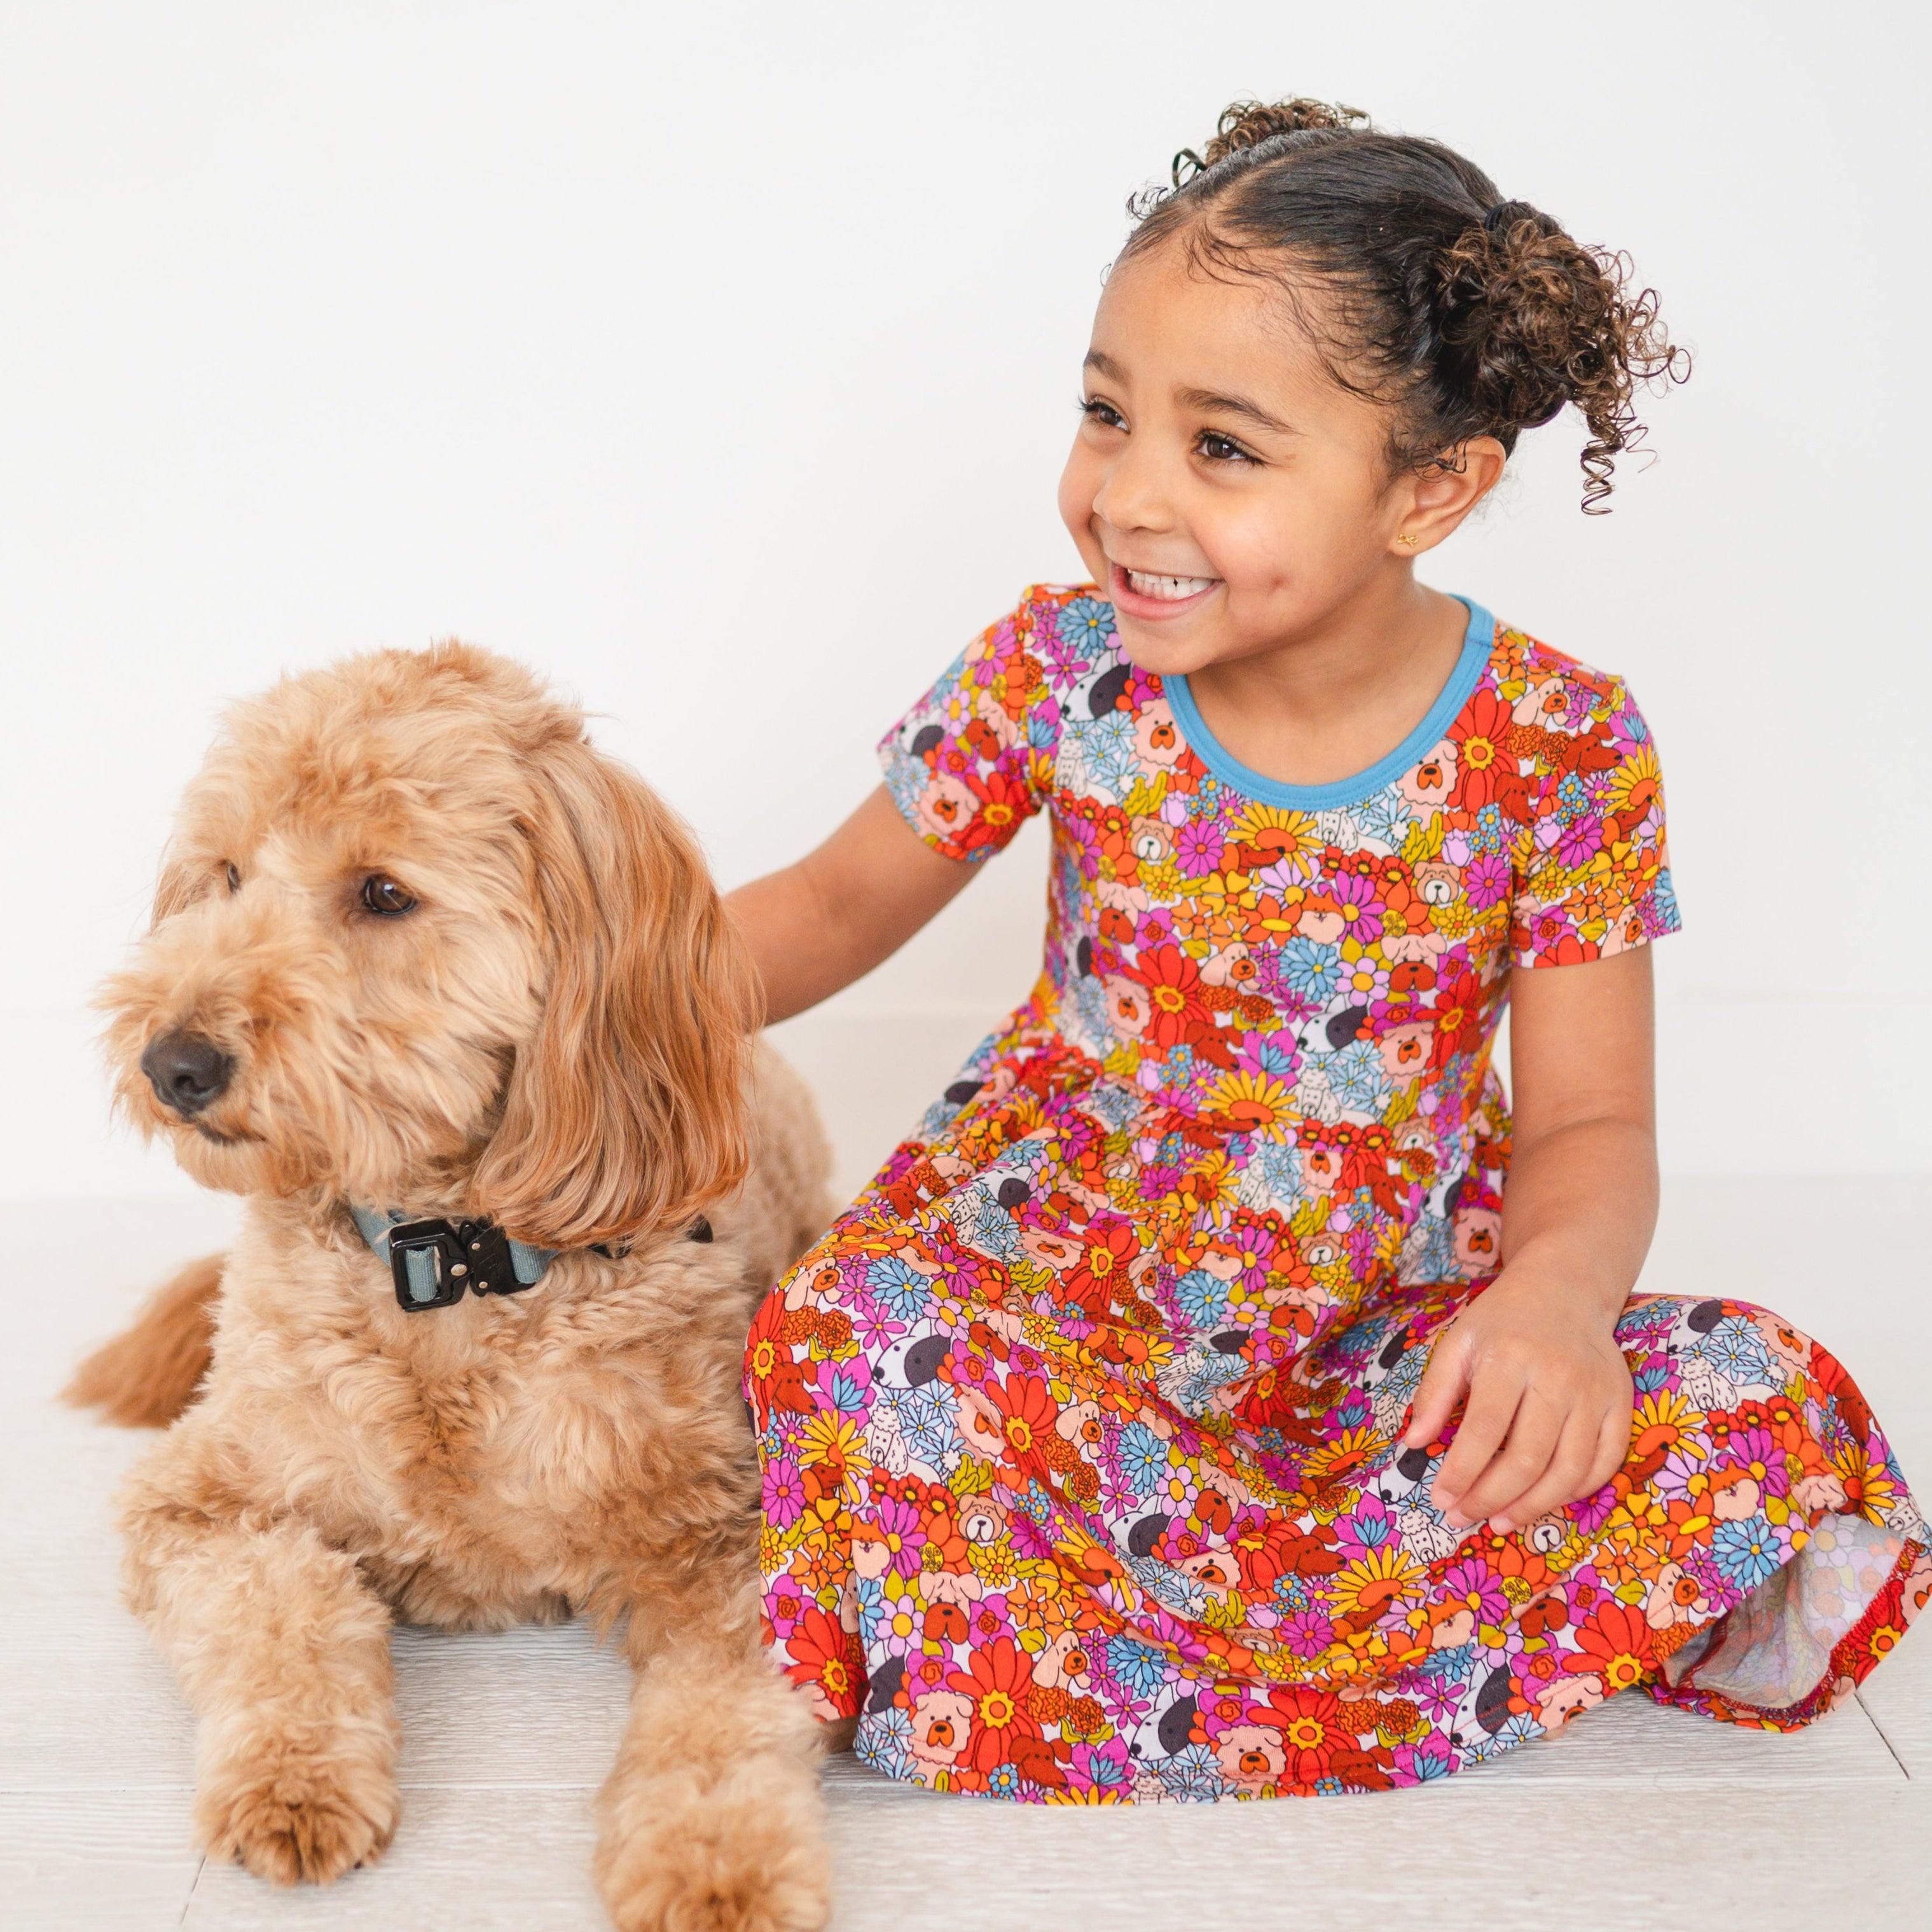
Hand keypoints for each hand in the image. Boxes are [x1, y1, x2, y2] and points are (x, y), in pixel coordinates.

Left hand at [1400, 1266, 1632, 1534]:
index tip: (1442, 1498)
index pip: (1484, 1431)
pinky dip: (1578, 1490)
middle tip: (1464, 1517)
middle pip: (1527, 1458)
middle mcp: (1558, 1377)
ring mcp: (1596, 1393)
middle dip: (1491, 1498)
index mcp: (1510, 1358)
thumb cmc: (1503, 1320)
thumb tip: (1413, 1443)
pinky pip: (1606, 1462)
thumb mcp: (1458, 1343)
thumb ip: (1434, 1392)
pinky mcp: (1622, 1403)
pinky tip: (1547, 1499)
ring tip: (1500, 1521)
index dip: (1461, 1473)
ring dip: (1533, 1506)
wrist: (1565, 1289)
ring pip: (1569, 1470)